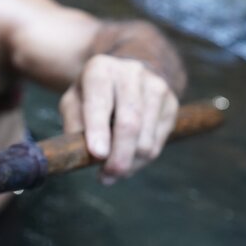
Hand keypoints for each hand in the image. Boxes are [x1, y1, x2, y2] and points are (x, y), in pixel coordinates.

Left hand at [59, 54, 178, 183]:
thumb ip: (74, 124)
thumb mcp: (74, 102)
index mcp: (100, 69)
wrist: (125, 76)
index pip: (100, 101)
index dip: (98, 129)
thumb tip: (82, 153)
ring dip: (129, 163)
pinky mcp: (171, 104)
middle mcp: (131, 73)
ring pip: (146, 139)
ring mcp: (155, 87)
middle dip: (118, 156)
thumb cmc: (92, 95)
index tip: (97, 154)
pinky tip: (128, 160)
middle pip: (129, 123)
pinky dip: (141, 160)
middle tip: (106, 176)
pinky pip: (158, 143)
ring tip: (112, 172)